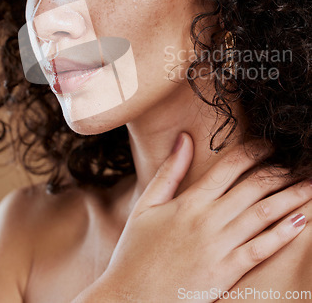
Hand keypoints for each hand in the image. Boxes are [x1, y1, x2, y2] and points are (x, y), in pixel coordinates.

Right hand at [76, 132, 310, 302]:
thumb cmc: (135, 250)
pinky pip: (261, 248)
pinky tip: (302, 219)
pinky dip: (284, 233)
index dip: (253, 151)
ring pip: (263, 214)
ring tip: (308, 183)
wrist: (131, 298)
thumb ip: (169, 171)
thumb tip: (185, 138)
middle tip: (298, 159)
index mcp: (190, 201)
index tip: (270, 144)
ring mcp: (220, 246)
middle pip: (253, 187)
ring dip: (290, 196)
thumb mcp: (146, 205)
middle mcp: (209, 219)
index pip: (229, 167)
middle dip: (279, 170)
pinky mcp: (227, 272)